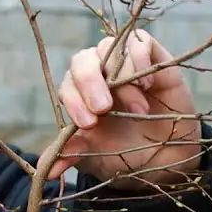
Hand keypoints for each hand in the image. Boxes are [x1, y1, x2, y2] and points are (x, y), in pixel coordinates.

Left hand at [49, 30, 201, 189]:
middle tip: (103, 108)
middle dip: (89, 83)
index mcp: (79, 95)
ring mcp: (124, 63)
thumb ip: (71, 155)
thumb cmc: (125, 154)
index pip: (67, 86)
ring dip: (120, 76)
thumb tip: (46, 171)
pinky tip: (147, 84)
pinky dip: (139, 57)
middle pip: (83, 61)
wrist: (166, 159)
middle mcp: (99, 75)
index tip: (87, 124)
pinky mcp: (153, 57)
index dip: (74, 101)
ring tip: (137, 109)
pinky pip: (139, 40)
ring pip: (109, 48)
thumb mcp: (95, 157)